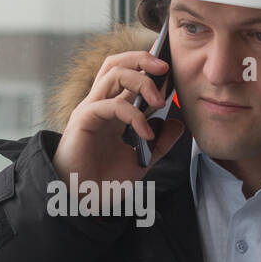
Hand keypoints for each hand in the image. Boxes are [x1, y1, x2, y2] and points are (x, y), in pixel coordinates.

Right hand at [52, 50, 184, 185]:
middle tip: (166, 68)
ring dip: (142, 82)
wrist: (83, 202)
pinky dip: (134, 116)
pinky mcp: (83, 120)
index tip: (171, 72)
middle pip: (116, 63)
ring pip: (113, 74)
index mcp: (111, 110)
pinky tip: (146, 134)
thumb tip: (178, 124)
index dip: (147, 67)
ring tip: (161, 101)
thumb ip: (159, 143)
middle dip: (142, 59)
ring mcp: (90, 110)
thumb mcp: (141, 160)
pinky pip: (112, 105)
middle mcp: (99, 105)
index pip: (126, 74)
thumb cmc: (104, 182)